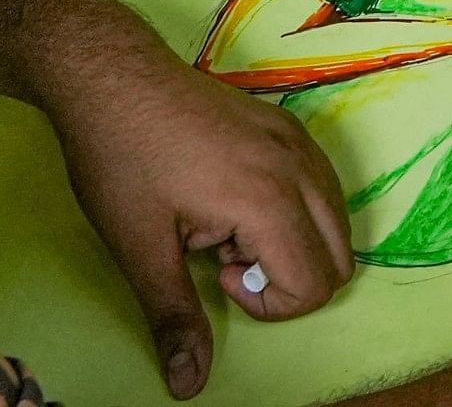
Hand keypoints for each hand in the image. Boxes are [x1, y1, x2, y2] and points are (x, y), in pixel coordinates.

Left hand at [29, 8, 354, 400]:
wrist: (110, 76)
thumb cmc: (121, 160)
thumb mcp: (139, 249)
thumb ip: (175, 318)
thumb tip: (190, 384)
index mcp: (269, 202)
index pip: (316, 284)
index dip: (270, 304)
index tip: (219, 276)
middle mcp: (298, 169)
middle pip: (341, 257)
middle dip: (291, 277)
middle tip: (225, 259)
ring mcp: (296, 140)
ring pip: (338, 219)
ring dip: (295, 242)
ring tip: (228, 228)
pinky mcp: (285, 123)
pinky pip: (321, 183)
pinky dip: (296, 209)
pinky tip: (236, 198)